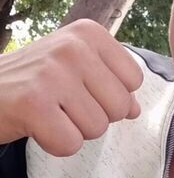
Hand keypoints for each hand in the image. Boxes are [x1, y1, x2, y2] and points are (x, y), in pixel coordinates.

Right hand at [0, 19, 141, 156]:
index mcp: (90, 33)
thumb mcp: (77, 67)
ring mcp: (53, 72)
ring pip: (98, 127)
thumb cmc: (37, 78)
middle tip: (66, 104)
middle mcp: (74, 46)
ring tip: (52, 111)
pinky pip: (70, 143)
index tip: (84, 88)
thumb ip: (112, 84)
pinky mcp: (33, 102)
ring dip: (76, 129)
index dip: (113, 94)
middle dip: (97, 115)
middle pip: (121, 106)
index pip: (134, 79)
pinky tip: (39, 125)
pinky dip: (56, 144)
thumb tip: (136, 109)